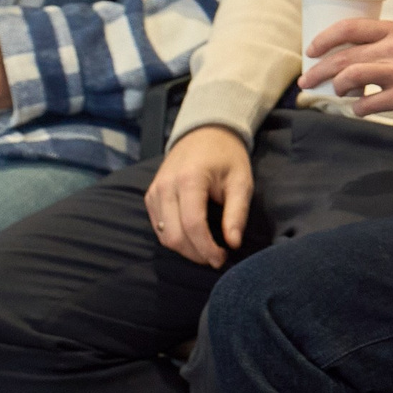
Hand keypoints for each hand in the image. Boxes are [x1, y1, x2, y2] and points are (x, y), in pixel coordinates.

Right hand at [147, 125, 255, 267]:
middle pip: (174, 235)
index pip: (192, 225)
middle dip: (196, 253)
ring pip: (163, 235)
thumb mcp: (241, 181)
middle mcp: (166, 187)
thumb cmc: (227, 157)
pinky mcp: (150, 196)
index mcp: (189, 180)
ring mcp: (154, 192)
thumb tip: (233, 243)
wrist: (204, 133)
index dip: (207, 248)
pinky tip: (194, 239)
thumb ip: (237, 213)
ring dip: (185, 249)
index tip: (222, 259)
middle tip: (217, 258)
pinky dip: (175, 238)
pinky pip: (159, 227)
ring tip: (208, 250)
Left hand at [299, 19, 392, 121]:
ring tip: (336, 93)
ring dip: (335, 88)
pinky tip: (360, 108)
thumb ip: (380, 44)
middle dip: (317, 71)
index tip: (311, 50)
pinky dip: (358, 108)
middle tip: (306, 81)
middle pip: (342, 57)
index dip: (323, 39)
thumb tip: (342, 56)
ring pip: (349, 77)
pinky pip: (367, 104)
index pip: (348, 27)